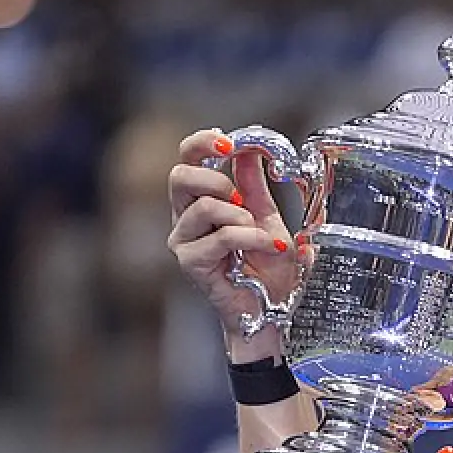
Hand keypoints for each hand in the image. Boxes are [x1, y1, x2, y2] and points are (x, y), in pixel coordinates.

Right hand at [167, 129, 299, 358]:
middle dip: (216, 178)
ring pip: (202, 206)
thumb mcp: (268, 219)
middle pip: (179, 175)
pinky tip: (270, 247)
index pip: (187, 159)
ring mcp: (184, 241)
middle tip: (241, 196)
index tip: (228, 142)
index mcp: (200, 201)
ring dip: (240, 215)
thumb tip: (250, 151)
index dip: (202, 143)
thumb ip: (255, 187)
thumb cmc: (267, 271)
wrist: (272, 310)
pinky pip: (220, 237)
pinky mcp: (191, 263)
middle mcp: (185, 218)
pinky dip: (251, 238)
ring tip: (261, 233)